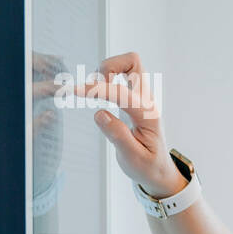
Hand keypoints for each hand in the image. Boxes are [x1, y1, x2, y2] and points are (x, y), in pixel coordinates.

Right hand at [78, 51, 185, 197]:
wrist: (158, 172)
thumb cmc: (147, 166)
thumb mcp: (133, 158)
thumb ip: (118, 136)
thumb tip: (100, 113)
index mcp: (148, 115)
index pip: (122, 92)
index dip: (97, 89)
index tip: (73, 91)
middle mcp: (147, 101)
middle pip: (133, 62)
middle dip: (109, 67)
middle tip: (93, 87)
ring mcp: (142, 98)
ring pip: (128, 65)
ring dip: (107, 71)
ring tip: (93, 92)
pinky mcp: (135, 100)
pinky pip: (123, 76)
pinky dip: (107, 78)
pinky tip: (96, 92)